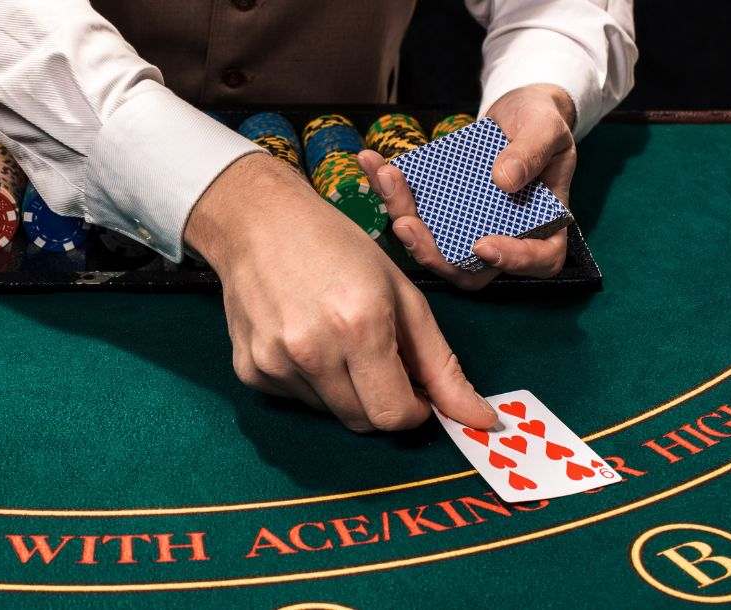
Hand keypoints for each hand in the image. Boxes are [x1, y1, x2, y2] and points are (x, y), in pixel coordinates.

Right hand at [185, 153, 496, 431]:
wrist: (257, 222)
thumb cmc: (338, 247)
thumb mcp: (403, 294)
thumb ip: (442, 363)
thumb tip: (482, 420)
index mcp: (360, 326)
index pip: (395, 415)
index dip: (414, 410)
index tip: (415, 390)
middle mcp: (312, 351)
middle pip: (363, 422)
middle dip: (381, 402)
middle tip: (378, 360)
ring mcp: (274, 364)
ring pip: (330, 412)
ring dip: (345, 391)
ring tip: (334, 340)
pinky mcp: (249, 371)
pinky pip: (296, 399)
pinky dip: (310, 382)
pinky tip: (302, 338)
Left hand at [357, 84, 577, 289]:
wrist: (514, 112)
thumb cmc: (540, 123)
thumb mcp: (545, 128)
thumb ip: (532, 153)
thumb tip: (504, 180)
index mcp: (544, 228)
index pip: (537, 260)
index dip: (510, 261)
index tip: (483, 245)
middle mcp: (503, 238)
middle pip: (469, 267)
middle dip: (432, 252)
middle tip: (405, 224)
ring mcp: (467, 230)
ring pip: (433, 245)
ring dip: (403, 218)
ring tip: (386, 179)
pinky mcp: (440, 214)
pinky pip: (414, 212)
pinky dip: (390, 191)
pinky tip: (373, 163)